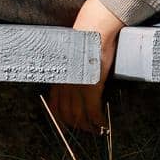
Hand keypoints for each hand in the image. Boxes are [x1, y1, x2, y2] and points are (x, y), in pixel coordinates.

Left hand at [47, 0, 124, 133]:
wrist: (94, 29)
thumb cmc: (85, 39)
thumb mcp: (71, 56)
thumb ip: (70, 69)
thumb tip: (76, 77)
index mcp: (59, 78)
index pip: (54, 107)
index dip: (62, 120)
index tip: (69, 126)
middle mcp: (65, 85)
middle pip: (66, 115)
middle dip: (77, 126)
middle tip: (87, 130)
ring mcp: (77, 87)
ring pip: (79, 117)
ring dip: (89, 127)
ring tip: (97, 130)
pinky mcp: (92, 87)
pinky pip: (94, 112)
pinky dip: (99, 121)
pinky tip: (104, 125)